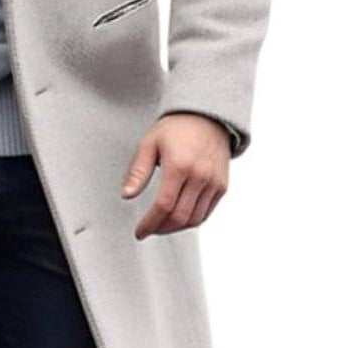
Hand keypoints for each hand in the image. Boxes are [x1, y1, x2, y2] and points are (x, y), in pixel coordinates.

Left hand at [120, 113, 229, 240]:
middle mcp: (199, 176)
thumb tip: (126, 195)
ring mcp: (213, 182)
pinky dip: (191, 221)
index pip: (163, 205)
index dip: (150, 223)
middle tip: (149, 229)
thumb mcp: (149, 144)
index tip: (140, 231)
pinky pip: (206, 213)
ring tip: (161, 226)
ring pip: (194, 219)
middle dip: (160, 229)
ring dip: (175, 228)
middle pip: (179, 217)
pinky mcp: (222, 186)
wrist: (206, 116)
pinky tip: (178, 219)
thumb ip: (138, 172)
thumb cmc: (176, 128)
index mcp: (179, 165)